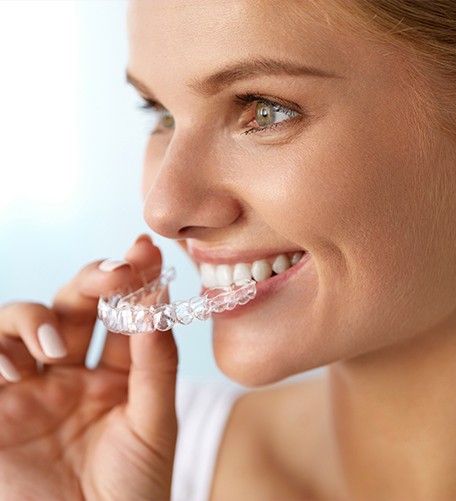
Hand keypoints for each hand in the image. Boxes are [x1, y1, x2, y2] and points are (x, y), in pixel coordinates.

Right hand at [0, 236, 177, 500]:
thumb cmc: (133, 492)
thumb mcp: (153, 424)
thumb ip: (156, 364)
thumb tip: (157, 301)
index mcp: (114, 374)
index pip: (121, 313)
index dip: (133, 280)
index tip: (145, 250)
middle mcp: (70, 373)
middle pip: (73, 305)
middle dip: (92, 280)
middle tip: (114, 275)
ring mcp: (29, 389)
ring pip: (21, 322)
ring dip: (35, 320)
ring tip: (55, 351)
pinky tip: (14, 371)